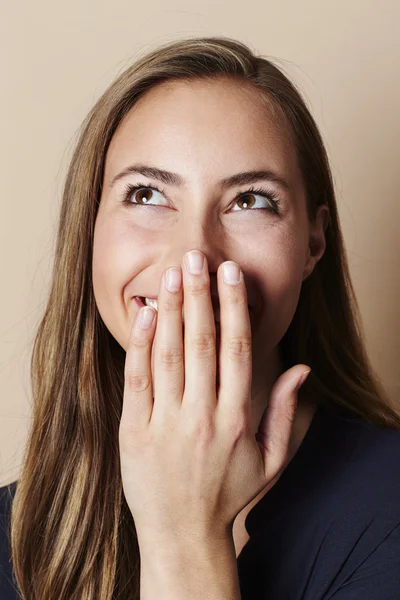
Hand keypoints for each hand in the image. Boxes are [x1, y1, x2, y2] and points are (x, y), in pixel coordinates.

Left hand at [119, 250, 310, 540]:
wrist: (182, 533)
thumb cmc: (228, 493)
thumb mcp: (270, 459)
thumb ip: (285, 412)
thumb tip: (301, 369)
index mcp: (237, 418)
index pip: (237, 350)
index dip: (234, 308)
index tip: (230, 274)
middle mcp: (203, 415)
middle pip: (202, 344)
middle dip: (201, 296)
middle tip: (197, 257)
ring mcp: (167, 423)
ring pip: (170, 355)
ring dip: (173, 311)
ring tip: (172, 274)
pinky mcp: (135, 431)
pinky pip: (138, 380)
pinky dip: (141, 345)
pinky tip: (145, 314)